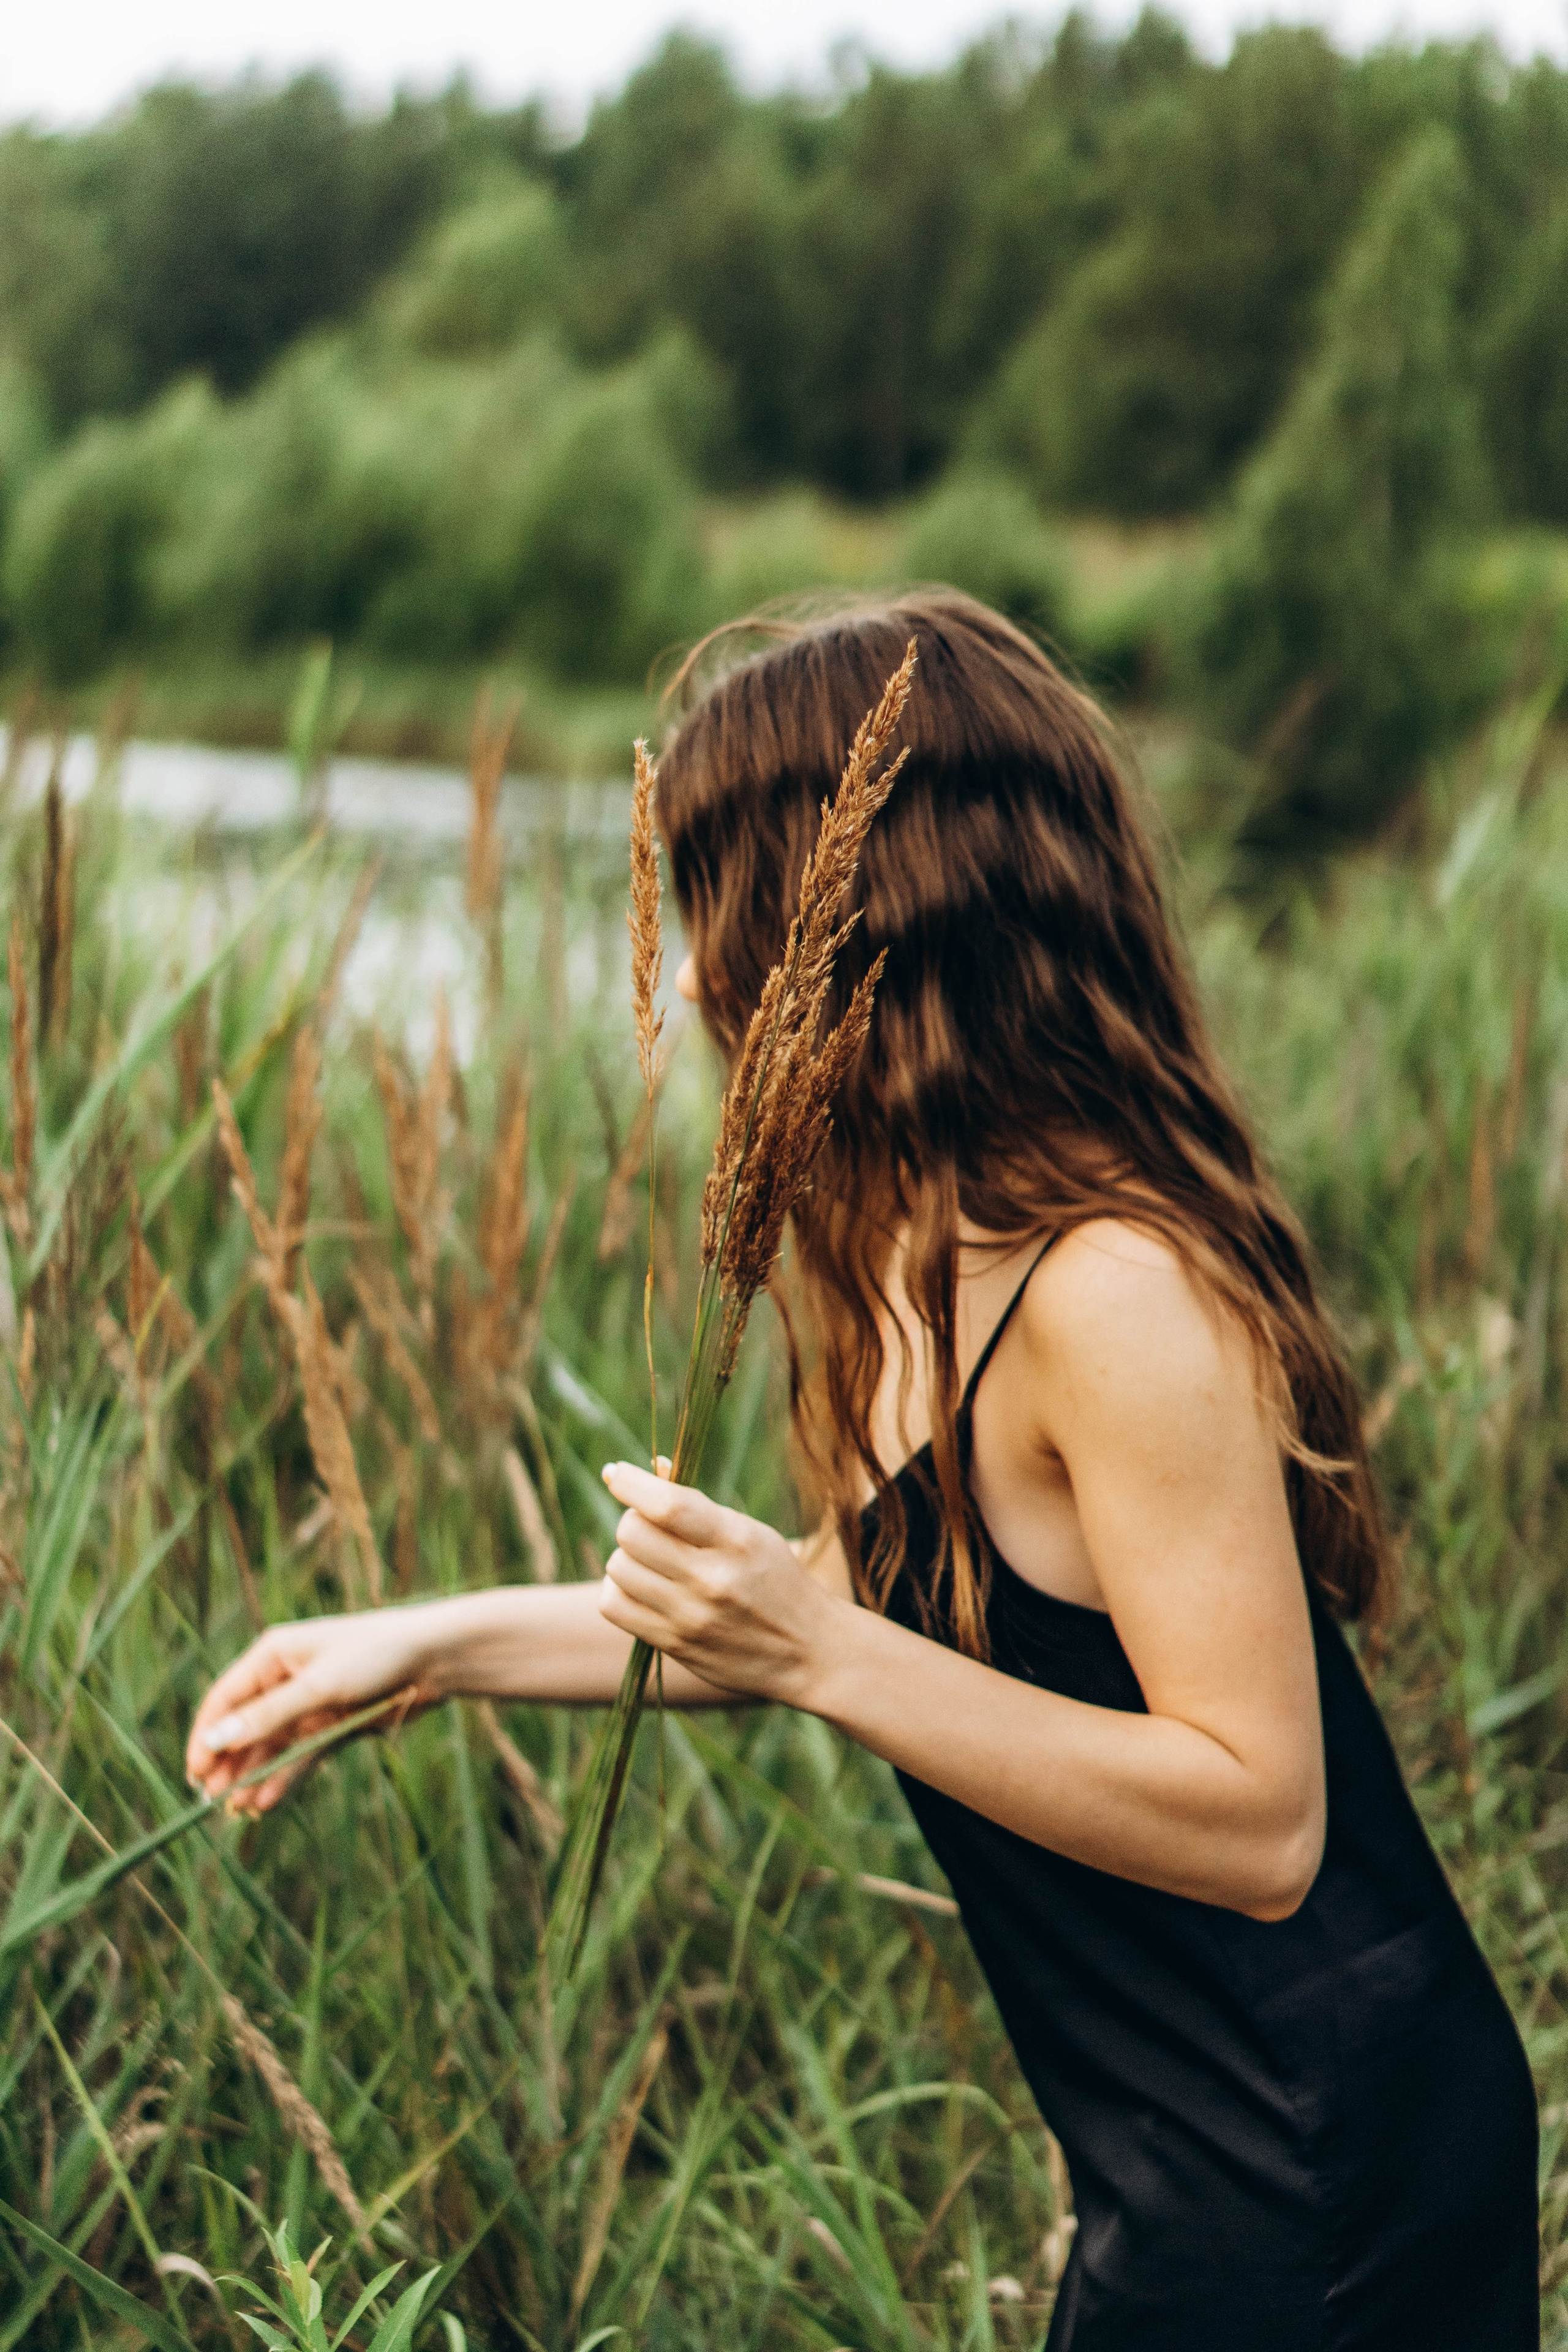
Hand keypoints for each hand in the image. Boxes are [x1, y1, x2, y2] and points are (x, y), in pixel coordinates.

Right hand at [186, 1607, 438, 1815]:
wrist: (436, 1659)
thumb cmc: (377, 1655)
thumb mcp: (319, 1686)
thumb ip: (268, 1715)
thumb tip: (216, 1741)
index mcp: (273, 1656)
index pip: (225, 1699)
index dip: (206, 1736)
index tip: (194, 1774)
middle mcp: (285, 1679)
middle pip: (244, 1727)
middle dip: (227, 1764)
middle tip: (212, 1802)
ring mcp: (309, 1705)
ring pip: (270, 1747)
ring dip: (254, 1776)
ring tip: (238, 1810)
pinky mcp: (332, 1725)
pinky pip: (299, 1757)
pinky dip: (283, 1778)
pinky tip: (267, 1802)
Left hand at [599, 1461, 836, 1706]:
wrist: (808, 1652)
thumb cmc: (776, 1580)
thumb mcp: (751, 1534)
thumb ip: (697, 1507)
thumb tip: (643, 1471)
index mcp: (738, 1542)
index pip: (669, 1506)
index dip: (632, 1484)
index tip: (617, 1473)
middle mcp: (713, 1580)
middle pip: (632, 1533)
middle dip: (633, 1520)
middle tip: (651, 1527)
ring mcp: (691, 1617)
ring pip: (618, 1568)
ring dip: (626, 1557)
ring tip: (652, 1561)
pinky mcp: (675, 1645)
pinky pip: (613, 1606)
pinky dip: (618, 1590)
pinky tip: (641, 1587)